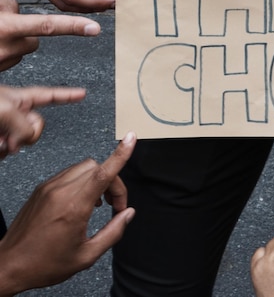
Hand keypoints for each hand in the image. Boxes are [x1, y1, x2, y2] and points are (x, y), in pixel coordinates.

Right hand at [0, 0, 100, 70]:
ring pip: (20, 49)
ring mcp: (1, 63)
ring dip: (12, 42)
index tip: (94, 28)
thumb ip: (4, 6)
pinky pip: (6, 59)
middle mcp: (5, 49)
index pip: (47, 26)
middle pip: (34, 40)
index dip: (73, 26)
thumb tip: (15, 8)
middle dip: (25, 31)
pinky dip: (2, 52)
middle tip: (2, 23)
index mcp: (4, 28)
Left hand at [0, 84, 84, 158]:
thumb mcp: (7, 110)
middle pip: (37, 127)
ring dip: (10, 144)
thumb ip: (26, 127)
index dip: (69, 95)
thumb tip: (28, 140)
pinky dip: (2, 151)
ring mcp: (6, 126)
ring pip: (23, 142)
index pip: (52, 96)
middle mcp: (15, 112)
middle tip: (9, 134)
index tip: (82, 93)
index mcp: (21, 99)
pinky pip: (8, 151)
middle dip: (25, 135)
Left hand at [0, 132, 135, 295]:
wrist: (9, 266)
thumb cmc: (44, 264)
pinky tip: (82, 201)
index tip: (131, 138)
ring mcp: (49, 188)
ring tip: (99, 203)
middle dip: (113, 182)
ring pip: (84, 167)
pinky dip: (83, 181)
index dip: (120, 154)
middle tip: (115, 205)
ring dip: (98, 180)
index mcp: (74, 208)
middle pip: (98, 168)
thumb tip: (128, 214)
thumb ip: (113, 232)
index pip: (103, 173)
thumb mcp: (86, 256)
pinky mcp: (42, 188)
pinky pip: (70, 173)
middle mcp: (61, 192)